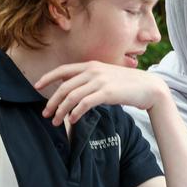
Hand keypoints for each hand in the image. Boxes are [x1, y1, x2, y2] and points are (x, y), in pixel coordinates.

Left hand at [35, 61, 167, 124]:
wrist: (149, 87)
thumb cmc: (128, 84)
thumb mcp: (107, 76)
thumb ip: (91, 79)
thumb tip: (75, 89)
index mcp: (91, 65)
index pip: (63, 70)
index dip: (48, 77)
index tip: (37, 86)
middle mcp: (93, 71)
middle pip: (64, 86)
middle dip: (52, 101)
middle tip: (45, 113)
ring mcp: (100, 81)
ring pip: (71, 97)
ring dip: (60, 110)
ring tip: (55, 121)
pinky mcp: (107, 93)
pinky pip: (84, 104)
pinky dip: (75, 113)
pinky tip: (72, 120)